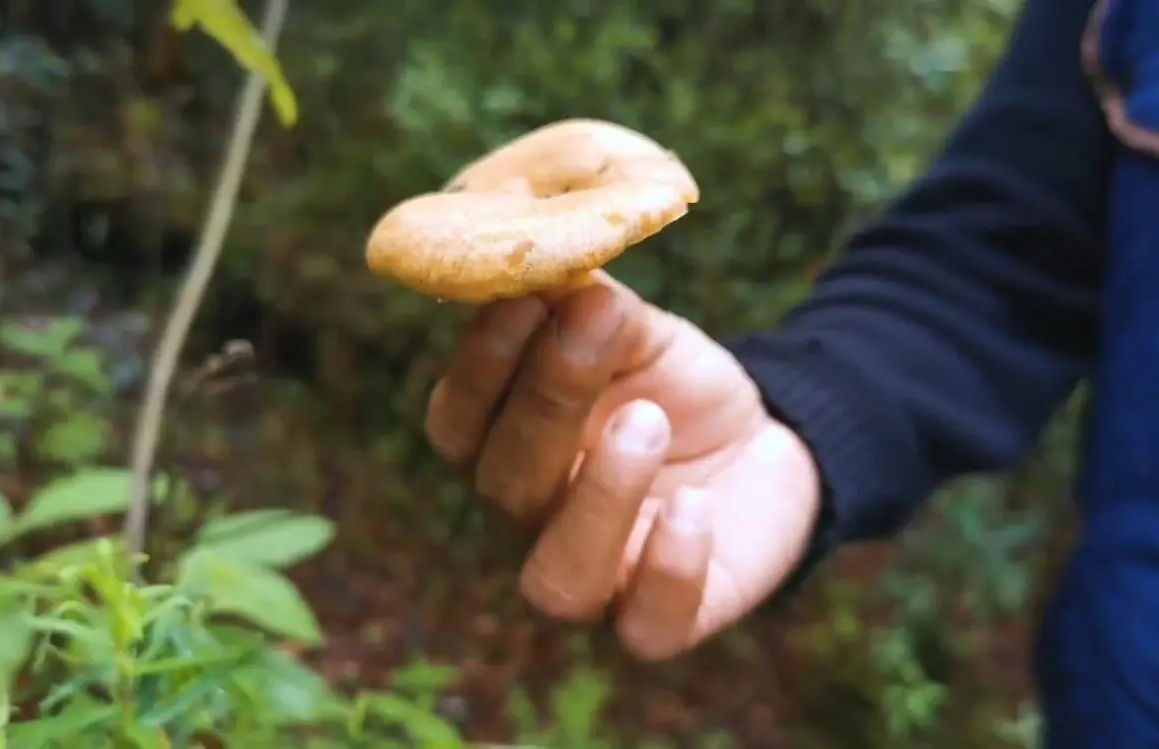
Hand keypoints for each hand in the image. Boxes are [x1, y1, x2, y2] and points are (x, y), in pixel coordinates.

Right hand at [425, 272, 820, 659]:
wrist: (769, 441)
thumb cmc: (677, 386)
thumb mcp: (639, 332)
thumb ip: (592, 308)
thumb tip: (553, 267)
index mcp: (509, 446)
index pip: (456, 424)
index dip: (478, 368)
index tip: (521, 300)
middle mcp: (535, 522)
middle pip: (505, 485)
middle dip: (548, 403)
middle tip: (595, 332)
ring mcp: (598, 579)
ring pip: (557, 579)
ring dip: (596, 498)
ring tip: (647, 421)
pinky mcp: (663, 619)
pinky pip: (646, 627)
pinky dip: (668, 571)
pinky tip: (695, 508)